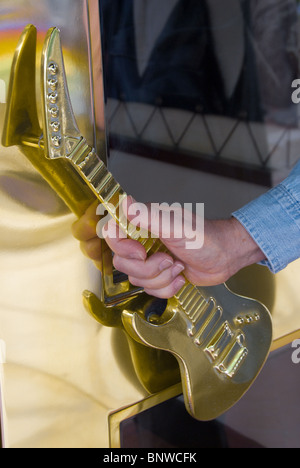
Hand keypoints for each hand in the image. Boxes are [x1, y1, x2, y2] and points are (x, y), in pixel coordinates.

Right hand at [72, 197, 265, 298]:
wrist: (226, 257)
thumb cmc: (205, 238)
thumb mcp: (176, 226)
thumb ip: (147, 216)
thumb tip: (124, 201)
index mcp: (143, 225)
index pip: (111, 235)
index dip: (122, 248)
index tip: (141, 252)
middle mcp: (142, 242)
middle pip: (122, 263)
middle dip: (148, 268)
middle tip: (169, 259)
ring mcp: (150, 260)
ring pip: (137, 279)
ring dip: (161, 278)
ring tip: (178, 266)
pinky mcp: (159, 276)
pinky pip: (149, 290)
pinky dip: (167, 288)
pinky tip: (180, 277)